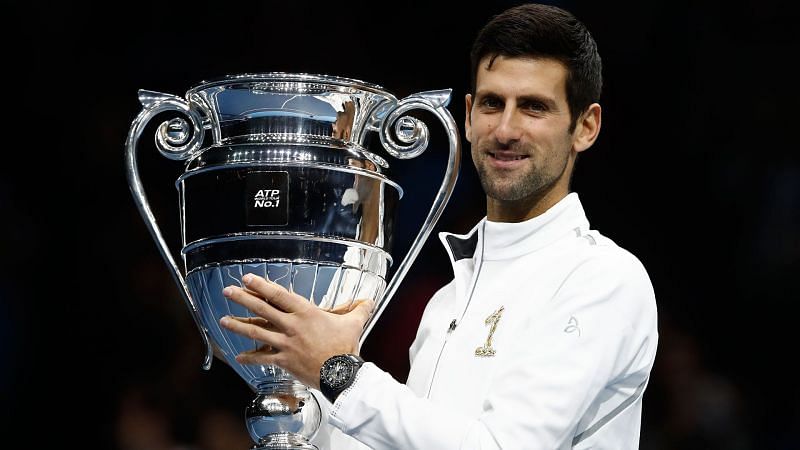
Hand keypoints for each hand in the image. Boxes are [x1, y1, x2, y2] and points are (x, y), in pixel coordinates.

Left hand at [219, 273, 373, 387]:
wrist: (341, 373)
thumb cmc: (345, 347)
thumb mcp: (353, 323)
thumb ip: (359, 309)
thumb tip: (369, 301)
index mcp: (306, 313)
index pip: (278, 295)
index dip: (261, 285)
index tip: (247, 278)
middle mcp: (292, 326)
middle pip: (262, 309)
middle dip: (242, 298)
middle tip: (228, 291)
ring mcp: (286, 344)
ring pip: (256, 332)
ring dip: (238, 325)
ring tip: (223, 320)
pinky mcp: (284, 361)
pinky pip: (263, 358)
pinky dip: (250, 357)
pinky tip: (239, 357)